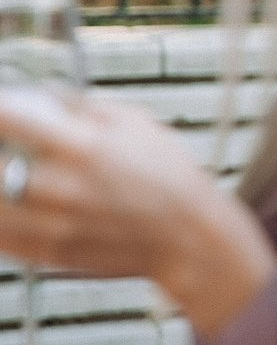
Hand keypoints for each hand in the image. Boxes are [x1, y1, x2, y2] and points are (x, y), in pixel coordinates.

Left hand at [0, 88, 276, 338]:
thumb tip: (44, 91)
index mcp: (85, 148)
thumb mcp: (138, 125)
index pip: (12, 120)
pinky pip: (1, 238)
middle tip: (4, 145)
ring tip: (6, 172)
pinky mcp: (51, 253)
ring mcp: (54, 224)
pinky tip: (7, 205)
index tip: (0, 108)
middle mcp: (64, 188)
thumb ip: (85, 107)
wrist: (190, 237)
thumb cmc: (171, 177)